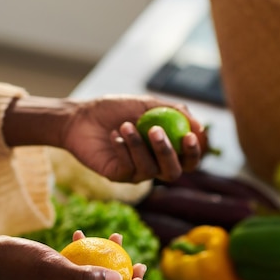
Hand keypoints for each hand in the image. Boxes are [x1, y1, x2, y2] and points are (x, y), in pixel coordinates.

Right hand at [0, 231, 145, 279]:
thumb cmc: (19, 262)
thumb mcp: (53, 267)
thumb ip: (85, 277)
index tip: (137, 278)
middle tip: (138, 263)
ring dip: (108, 263)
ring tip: (117, 241)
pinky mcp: (58, 279)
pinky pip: (80, 269)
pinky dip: (86, 253)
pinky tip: (81, 233)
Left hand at [61, 95, 203, 182]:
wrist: (80, 118)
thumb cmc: (114, 109)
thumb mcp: (146, 104)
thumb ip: (174, 112)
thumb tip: (199, 126)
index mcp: (164, 150)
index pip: (188, 160)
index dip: (193, 152)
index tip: (190, 135)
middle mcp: (153, 165)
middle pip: (173, 172)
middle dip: (168, 152)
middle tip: (157, 132)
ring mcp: (136, 173)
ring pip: (150, 169)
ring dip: (139, 145)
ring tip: (125, 124)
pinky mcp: (118, 176)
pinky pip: (129, 168)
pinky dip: (123, 149)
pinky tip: (113, 135)